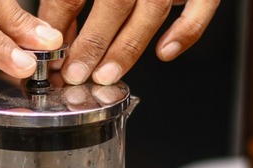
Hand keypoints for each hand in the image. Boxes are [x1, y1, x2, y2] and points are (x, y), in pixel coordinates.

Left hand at [38, 0, 219, 84]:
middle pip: (114, 1)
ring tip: (105, 75)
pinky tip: (164, 52)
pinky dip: (186, 31)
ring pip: (153, 8)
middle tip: (75, 74)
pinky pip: (203, 4)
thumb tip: (55, 29)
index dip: (58, 21)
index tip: (49, 51)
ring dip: (128, 47)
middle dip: (92, 42)